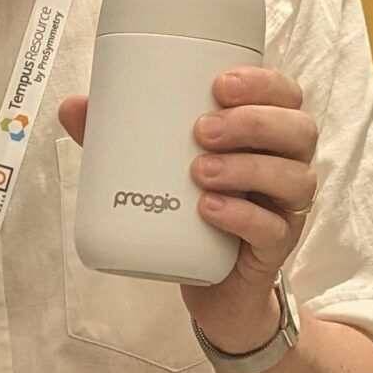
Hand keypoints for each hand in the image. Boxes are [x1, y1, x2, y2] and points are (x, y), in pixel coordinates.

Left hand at [57, 65, 317, 356]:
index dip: (262, 83)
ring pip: (294, 178)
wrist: (215, 289)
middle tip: (201, 130)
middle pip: (299, 129)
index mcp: (266, 136)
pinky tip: (209, 210)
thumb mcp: (159, 171)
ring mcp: (285, 209)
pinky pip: (273, 229)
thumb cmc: (192, 214)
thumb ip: (121, 139)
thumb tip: (73, 106)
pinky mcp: (275, 249)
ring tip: (198, 171)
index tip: (219, 83)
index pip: (286, 95)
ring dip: (247, 168)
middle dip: (253, 122)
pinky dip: (242, 216)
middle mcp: (286, 166)